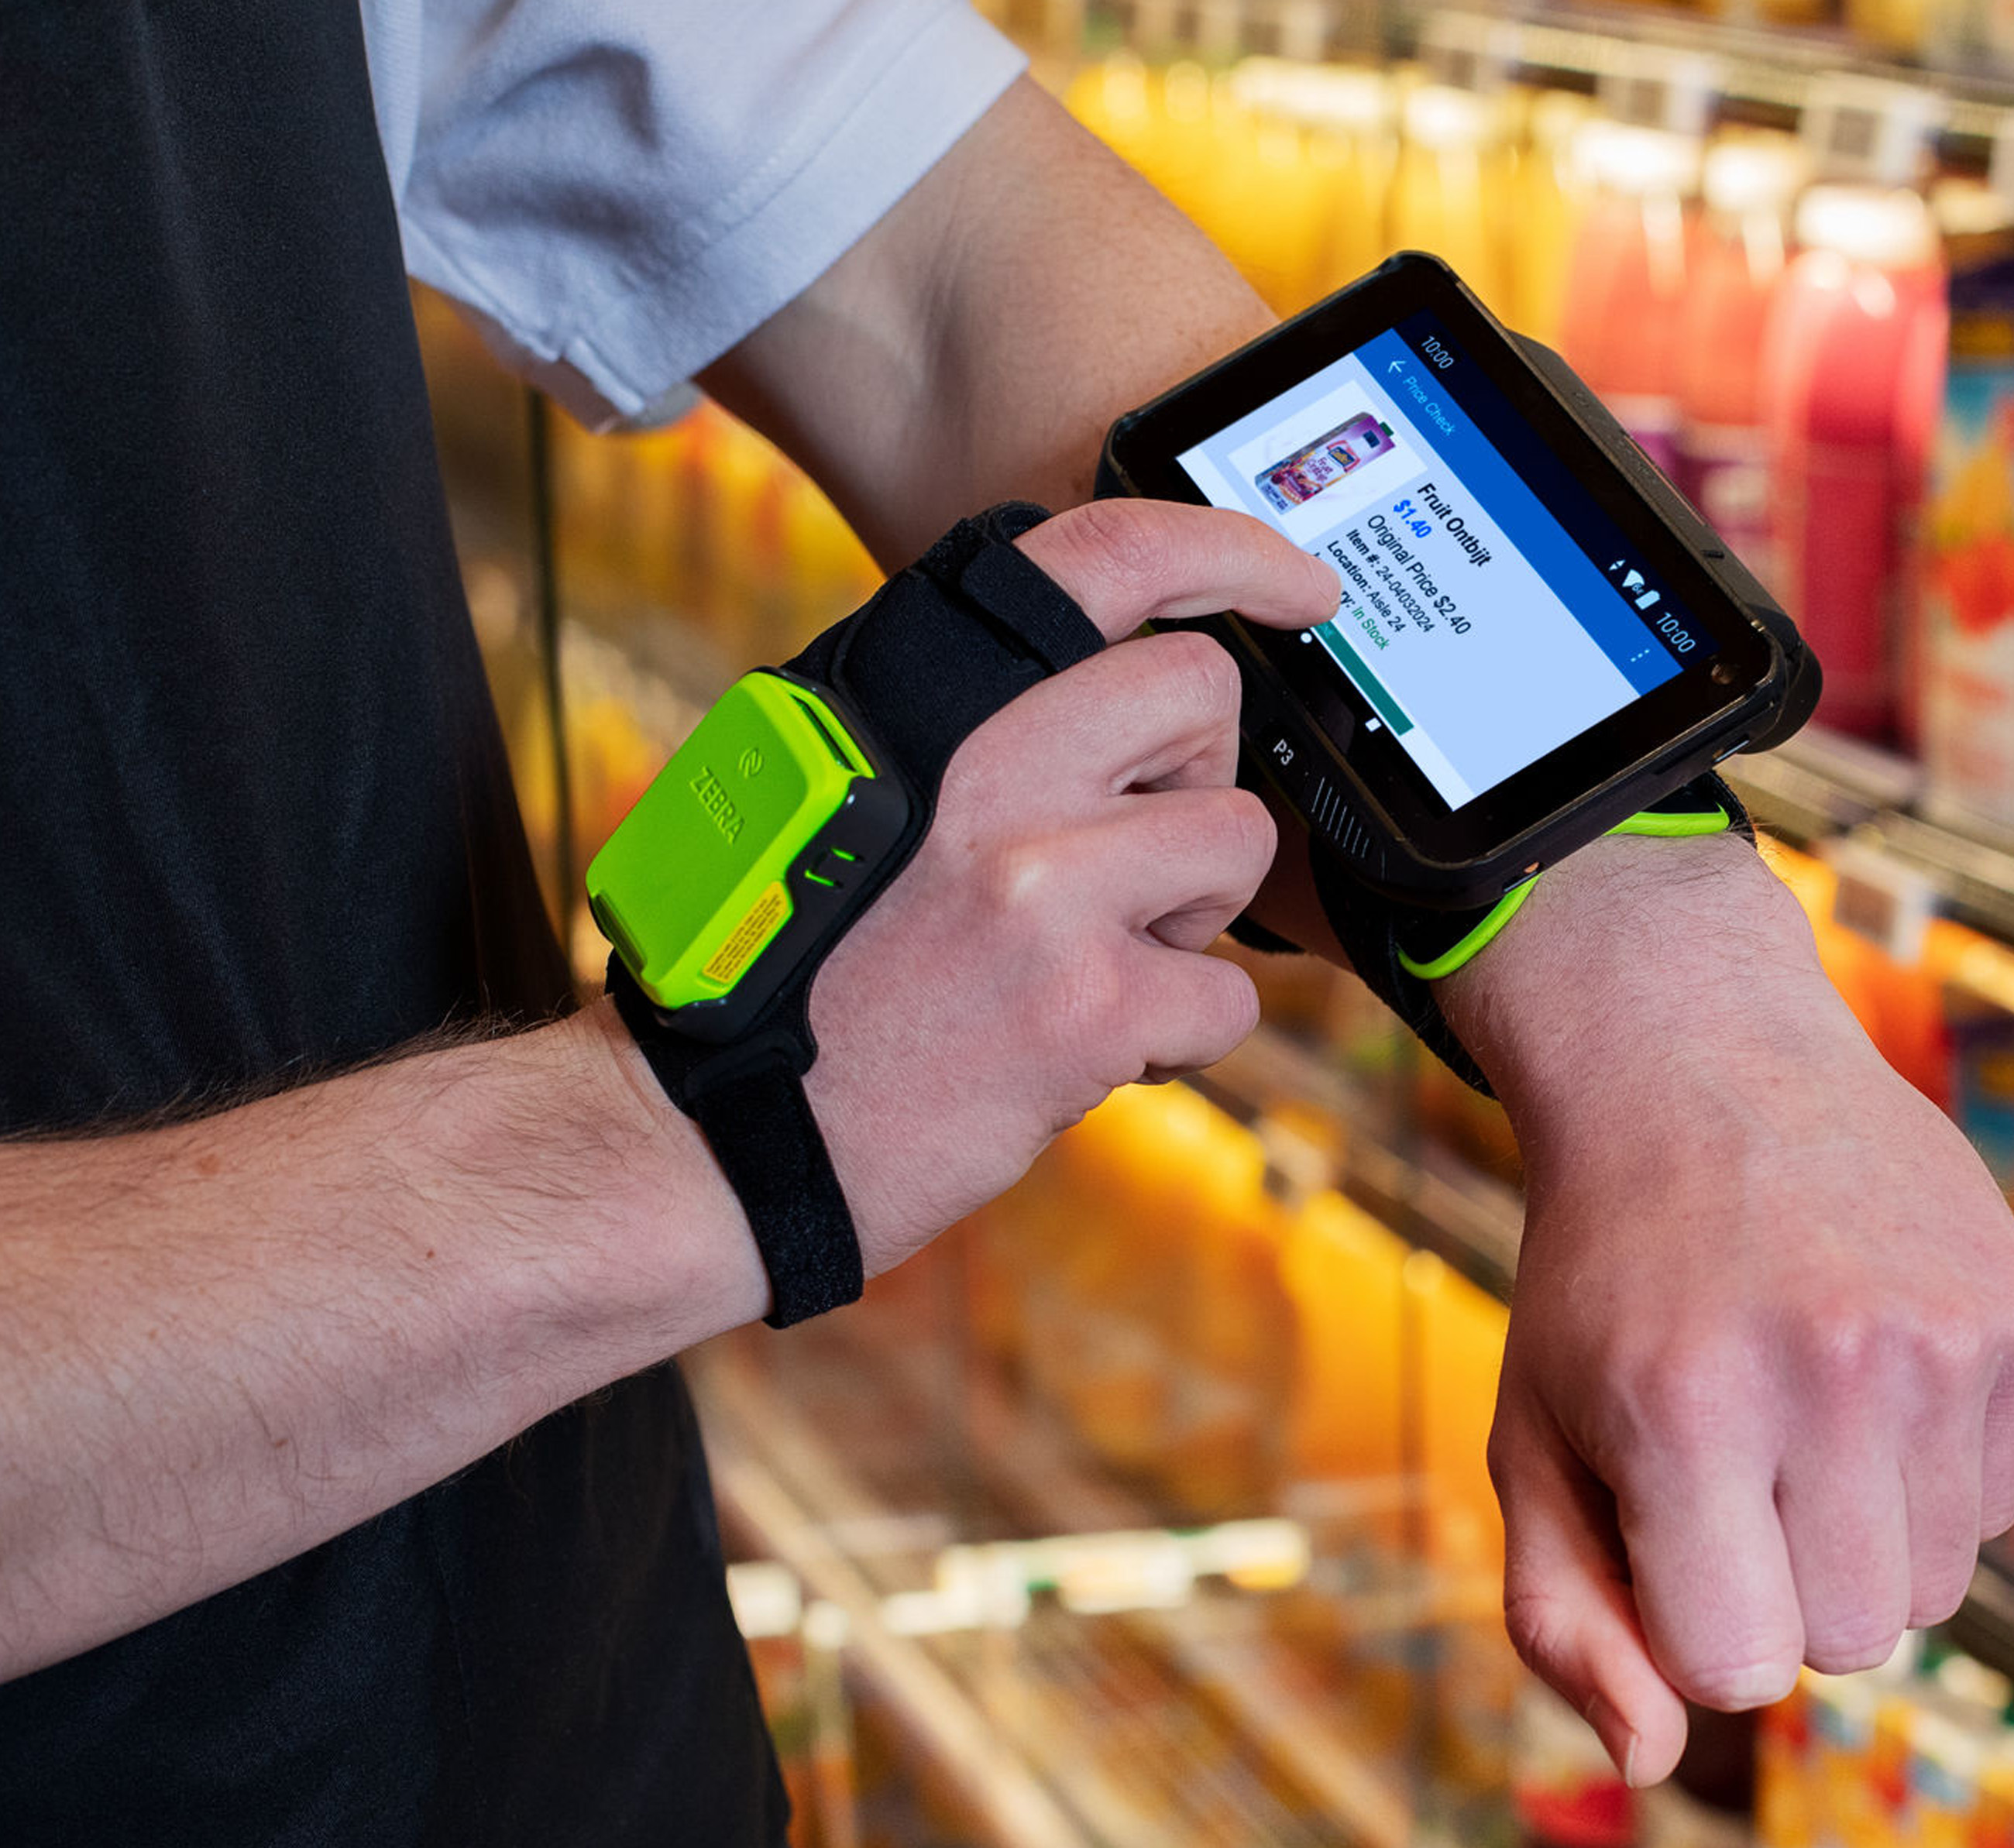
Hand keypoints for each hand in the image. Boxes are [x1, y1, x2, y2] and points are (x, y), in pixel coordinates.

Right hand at [800, 500, 1337, 1269]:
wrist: (713, 1130)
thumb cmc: (781, 964)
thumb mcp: (836, 781)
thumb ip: (971, 723)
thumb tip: (1114, 684)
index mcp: (925, 698)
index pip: (1108, 555)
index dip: (1232, 550)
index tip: (1300, 588)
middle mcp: (987, 765)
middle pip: (1205, 691)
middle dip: (1197, 775)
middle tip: (1130, 853)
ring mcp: (1044, 883)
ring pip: (1238, 839)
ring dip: (1191, 912)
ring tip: (1089, 958)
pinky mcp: (1087, 1005)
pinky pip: (1226, 994)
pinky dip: (1175, 1033)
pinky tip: (1082, 1047)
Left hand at [1441, 837, 2013, 1785]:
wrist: (1695, 1065)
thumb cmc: (1599, 1283)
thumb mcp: (1530, 1437)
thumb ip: (1563, 1619)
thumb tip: (1648, 1762)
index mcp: (1684, 1411)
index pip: (1740, 1667)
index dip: (1696, 1615)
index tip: (1666, 1524)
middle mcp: (1830, 1371)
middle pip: (1848, 1640)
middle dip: (1778, 1580)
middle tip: (1731, 1456)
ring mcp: (1943, 1339)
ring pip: (1935, 1588)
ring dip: (1862, 1534)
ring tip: (1796, 1404)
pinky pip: (1994, 1506)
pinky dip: (1931, 1470)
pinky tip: (1864, 1361)